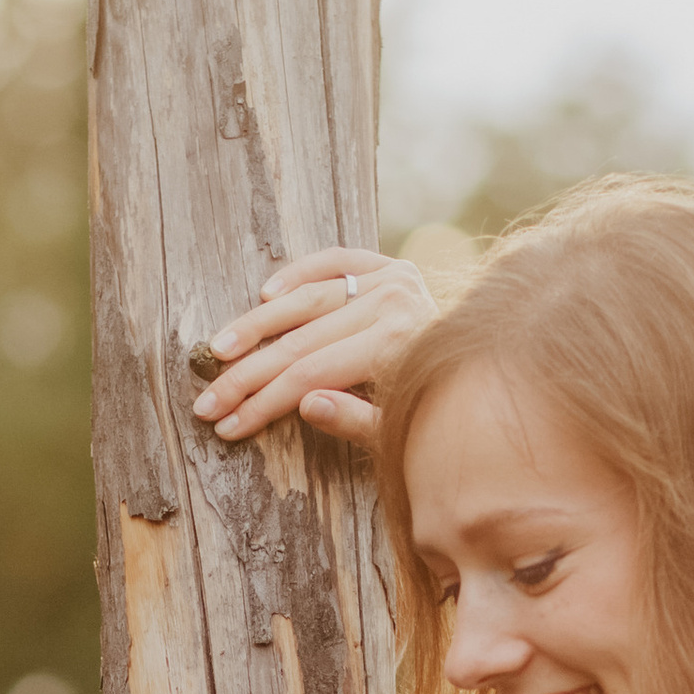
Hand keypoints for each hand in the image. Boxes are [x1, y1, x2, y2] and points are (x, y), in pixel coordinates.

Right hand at [188, 246, 437, 446]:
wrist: (486, 374)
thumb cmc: (438, 413)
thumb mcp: (401, 431)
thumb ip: (357, 419)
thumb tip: (304, 402)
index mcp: (398, 346)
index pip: (310, 375)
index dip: (263, 403)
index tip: (228, 426)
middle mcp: (394, 303)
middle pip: (301, 342)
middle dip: (247, 376)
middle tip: (206, 402)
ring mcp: (391, 280)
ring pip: (308, 300)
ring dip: (257, 326)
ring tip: (219, 349)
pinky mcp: (389, 265)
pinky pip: (336, 261)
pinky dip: (300, 273)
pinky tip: (266, 293)